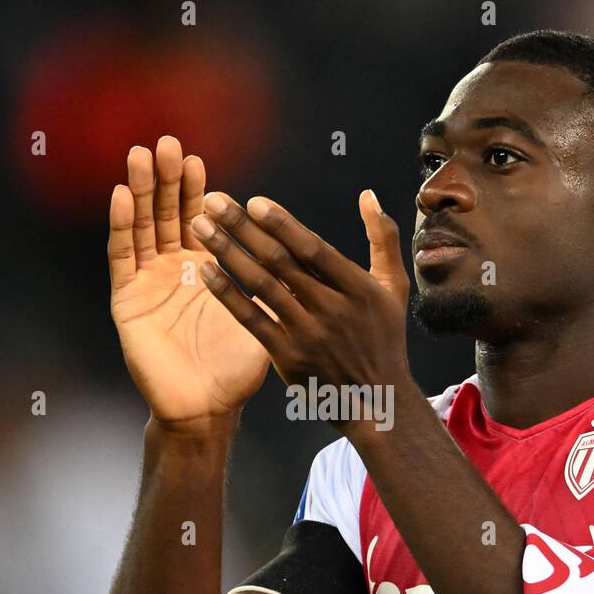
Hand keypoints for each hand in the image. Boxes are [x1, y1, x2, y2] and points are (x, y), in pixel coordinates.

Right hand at [109, 137, 270, 430]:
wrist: (207, 410)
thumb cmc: (237, 370)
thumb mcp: (263, 315)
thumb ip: (275, 283)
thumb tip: (304, 253)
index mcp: (206, 271)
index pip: (200, 220)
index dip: (198, 190)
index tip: (199, 159)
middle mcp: (173, 271)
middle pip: (168, 215)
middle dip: (168, 180)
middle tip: (168, 143)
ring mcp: (148, 282)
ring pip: (142, 226)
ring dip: (142, 191)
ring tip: (142, 155)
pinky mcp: (127, 300)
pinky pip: (122, 256)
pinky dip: (122, 224)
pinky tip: (123, 194)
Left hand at [189, 189, 412, 428]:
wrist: (376, 399)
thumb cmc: (383, 337)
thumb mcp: (393, 286)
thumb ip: (382, 238)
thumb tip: (367, 195)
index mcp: (357, 288)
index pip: (313, 250)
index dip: (283, 224)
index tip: (254, 201)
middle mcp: (332, 309)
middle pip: (281, 262)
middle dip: (243, 228)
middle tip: (213, 201)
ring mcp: (308, 334)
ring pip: (262, 286)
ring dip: (227, 253)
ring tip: (200, 228)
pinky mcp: (288, 357)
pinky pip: (252, 320)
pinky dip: (228, 295)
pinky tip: (206, 271)